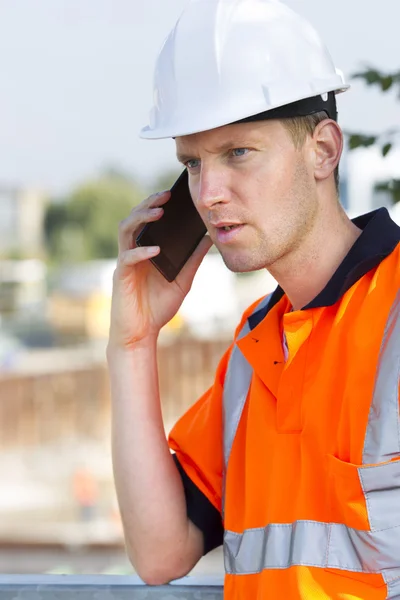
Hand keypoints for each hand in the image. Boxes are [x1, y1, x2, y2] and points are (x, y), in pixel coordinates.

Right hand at [107, 190, 211, 350]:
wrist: (142, 334)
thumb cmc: (159, 306)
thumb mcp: (184, 278)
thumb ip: (193, 258)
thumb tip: (210, 237)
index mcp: (146, 249)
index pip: (148, 220)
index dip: (158, 203)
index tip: (175, 193)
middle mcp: (133, 252)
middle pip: (134, 219)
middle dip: (149, 204)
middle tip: (166, 196)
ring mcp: (125, 263)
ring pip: (125, 231)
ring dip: (141, 219)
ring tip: (159, 212)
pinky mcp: (121, 277)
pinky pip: (128, 259)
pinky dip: (141, 252)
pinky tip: (156, 250)